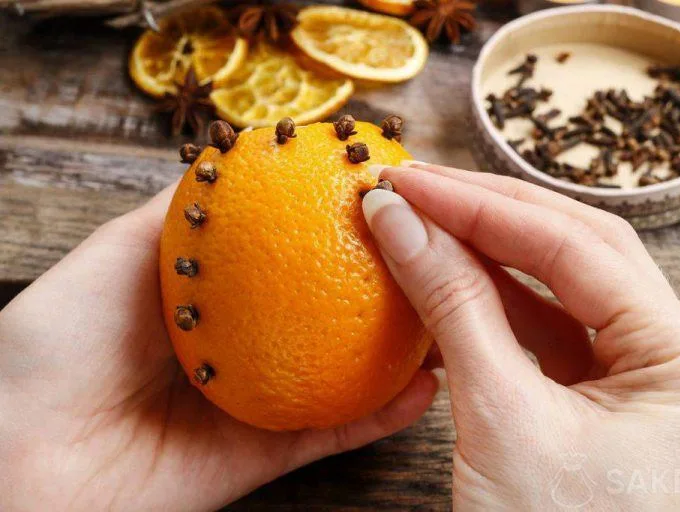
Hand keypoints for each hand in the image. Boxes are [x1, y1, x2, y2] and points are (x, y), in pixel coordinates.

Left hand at [0, 184, 437, 510]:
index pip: (284, 258)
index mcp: (208, 299)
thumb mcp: (114, 252)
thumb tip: (232, 159)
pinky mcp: (264, 454)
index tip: (380, 201)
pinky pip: (335, 431)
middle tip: (432, 255)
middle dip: (379, 287)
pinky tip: (428, 384)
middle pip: (322, 312)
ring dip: (398, 351)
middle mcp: (240, 345)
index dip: (332, 229)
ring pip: (343, 373)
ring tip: (452, 316)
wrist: (25, 460)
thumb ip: (176, 212)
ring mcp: (256, 400)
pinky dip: (384, 413)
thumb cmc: (55, 345)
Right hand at [362, 162, 679, 510]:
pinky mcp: (589, 388)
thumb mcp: (499, 417)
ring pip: (552, 281)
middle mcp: (670, 350)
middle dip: (486, 214)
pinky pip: (537, 322)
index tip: (413, 184)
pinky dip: (484, 296)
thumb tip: (400, 223)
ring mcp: (631, 368)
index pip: (575, 247)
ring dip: (481, 249)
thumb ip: (452, 306)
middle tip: (412, 187)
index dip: (484, 207)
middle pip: (572, 247)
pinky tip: (440, 272)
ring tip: (417, 218)